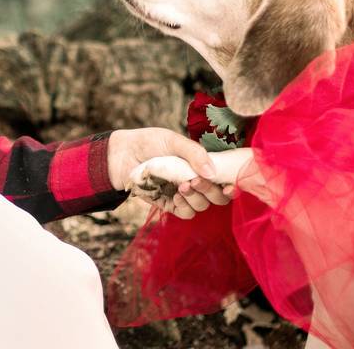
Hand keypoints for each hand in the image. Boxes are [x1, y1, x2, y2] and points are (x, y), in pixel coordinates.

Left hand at [107, 128, 234, 218]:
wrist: (121, 155)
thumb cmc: (148, 142)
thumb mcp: (172, 141)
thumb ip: (194, 153)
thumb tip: (212, 172)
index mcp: (202, 163)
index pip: (226, 177)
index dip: (232, 184)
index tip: (228, 186)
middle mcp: (197, 179)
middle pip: (218, 197)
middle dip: (211, 191)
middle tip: (194, 181)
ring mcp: (184, 193)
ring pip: (203, 206)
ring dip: (196, 198)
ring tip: (180, 186)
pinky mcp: (170, 204)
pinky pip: (186, 214)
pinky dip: (184, 208)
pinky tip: (175, 197)